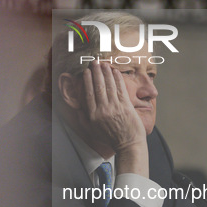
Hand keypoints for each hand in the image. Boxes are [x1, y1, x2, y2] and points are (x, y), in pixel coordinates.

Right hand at [80, 61, 148, 175]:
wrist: (128, 144)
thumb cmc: (110, 138)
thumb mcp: (91, 131)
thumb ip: (83, 119)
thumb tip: (78, 109)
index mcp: (93, 115)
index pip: (88, 93)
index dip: (87, 80)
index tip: (86, 71)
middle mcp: (103, 109)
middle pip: (98, 86)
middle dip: (96, 72)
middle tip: (94, 62)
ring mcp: (115, 107)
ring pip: (109, 85)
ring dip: (106, 72)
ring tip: (103, 64)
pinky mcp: (126, 105)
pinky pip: (120, 89)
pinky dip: (117, 79)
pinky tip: (115, 71)